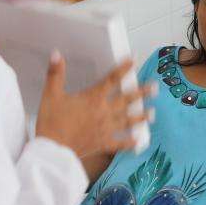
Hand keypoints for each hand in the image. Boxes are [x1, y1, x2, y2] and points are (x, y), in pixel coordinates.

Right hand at [35, 54, 152, 158]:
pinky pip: (120, 144)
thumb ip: (55, 74)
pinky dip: (130, 143)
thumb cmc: (51, 122)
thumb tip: (56, 54)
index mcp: (93, 99)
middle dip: (142, 92)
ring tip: (153, 113)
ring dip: (141, 116)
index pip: (112, 80)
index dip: (124, 69)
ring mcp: (105, 129)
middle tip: (155, 87)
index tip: (134, 60)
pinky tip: (139, 142)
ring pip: (128, 121)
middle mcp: (104, 112)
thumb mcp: (50, 95)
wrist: (51, 150)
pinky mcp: (102, 144)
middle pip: (127, 100)